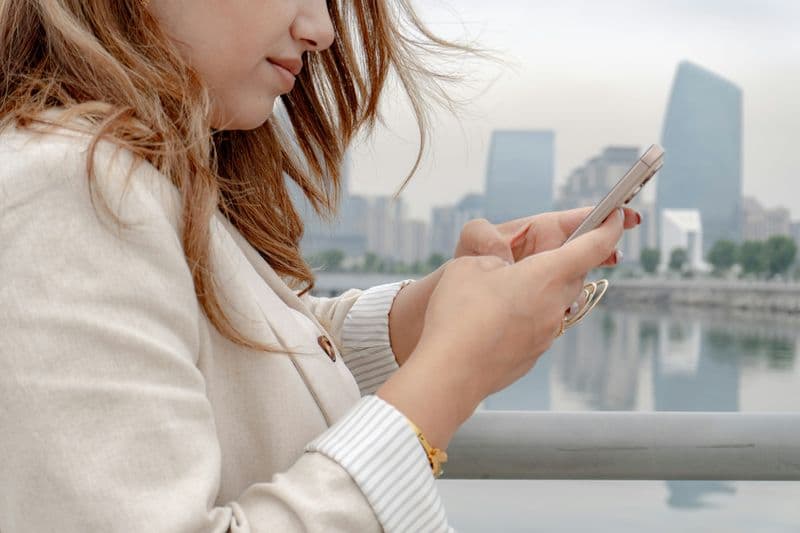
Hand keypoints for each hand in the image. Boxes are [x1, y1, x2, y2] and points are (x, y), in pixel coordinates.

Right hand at [379, 208, 625, 448]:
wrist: (450, 373)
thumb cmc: (459, 316)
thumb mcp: (470, 265)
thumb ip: (494, 258)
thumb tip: (505, 270)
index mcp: (547, 274)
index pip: (593, 246)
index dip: (608, 228)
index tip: (616, 218)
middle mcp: (555, 304)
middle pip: (576, 275)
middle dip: (568, 259)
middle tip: (549, 250)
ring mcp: (547, 334)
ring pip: (557, 301)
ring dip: (543, 289)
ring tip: (510, 285)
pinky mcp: (532, 355)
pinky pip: (539, 325)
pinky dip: (527, 314)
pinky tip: (497, 317)